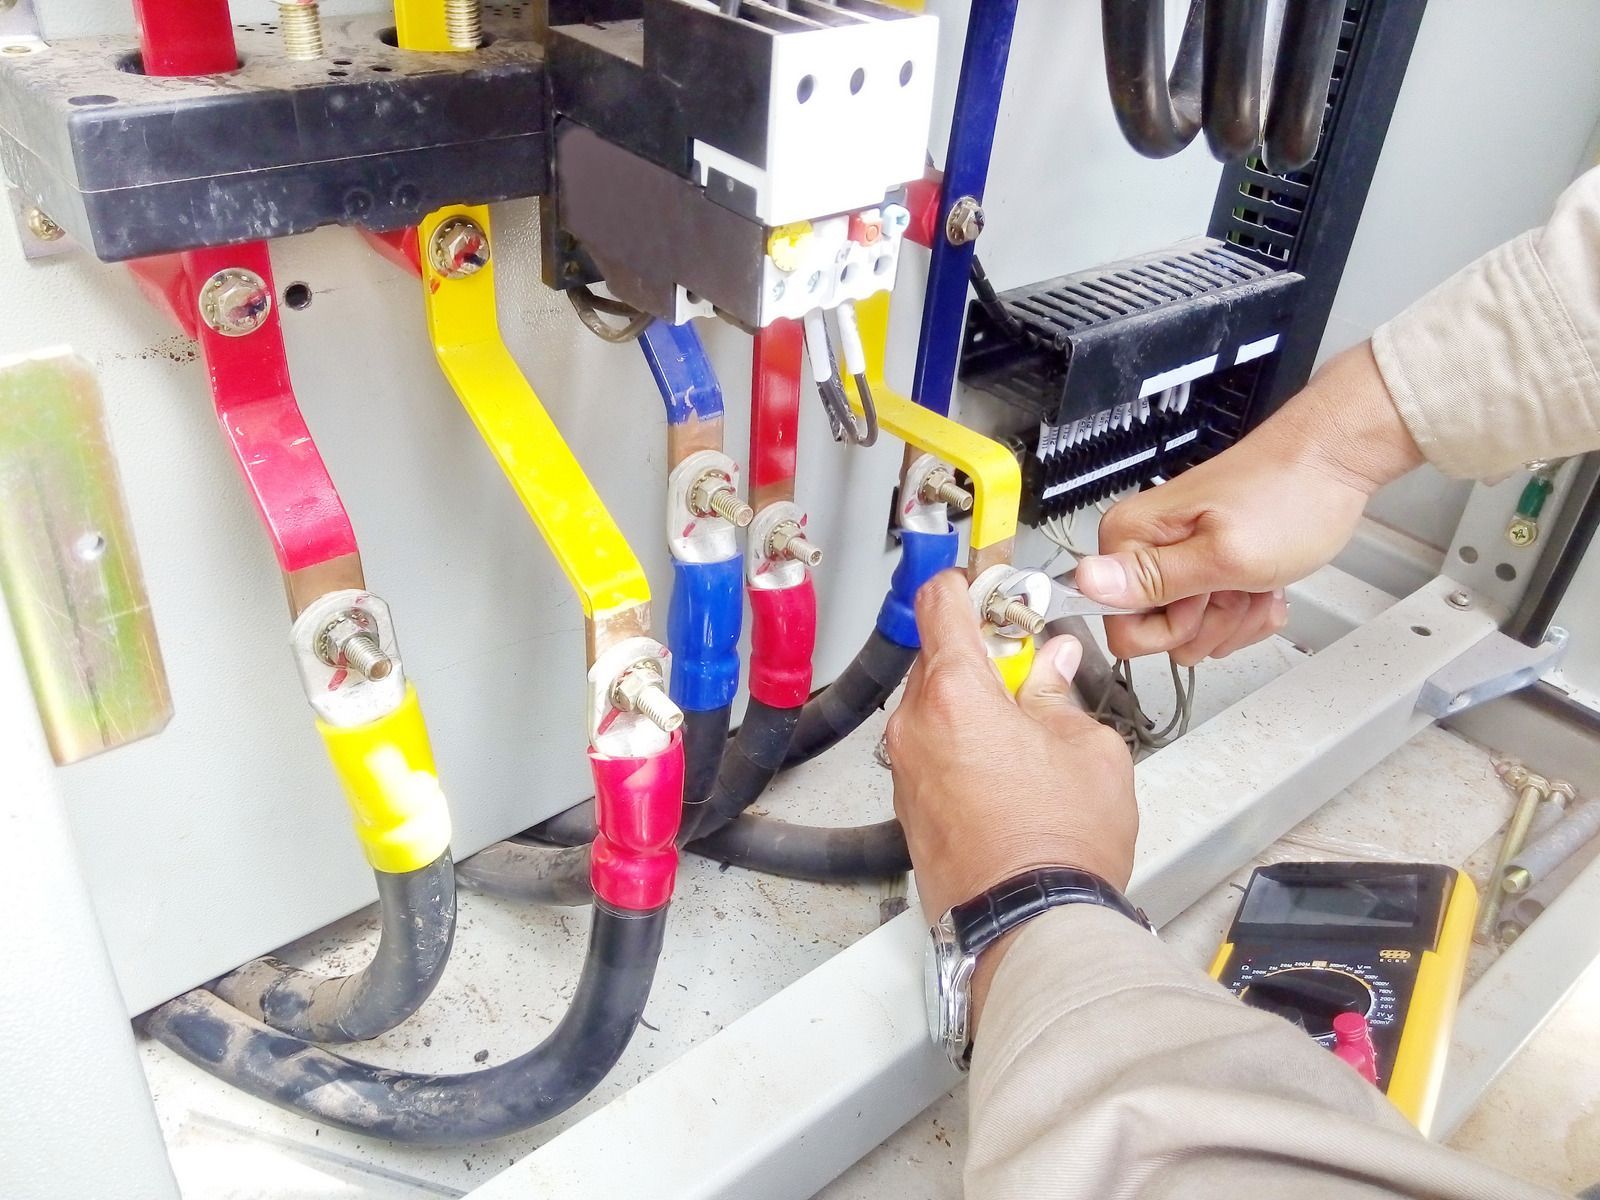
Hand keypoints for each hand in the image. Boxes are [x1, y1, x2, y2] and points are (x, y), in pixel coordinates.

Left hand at [886, 570, 1137, 929]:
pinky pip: (932, 751)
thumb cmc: (1057, 847)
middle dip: (982, 651)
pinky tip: (1009, 765)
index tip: (992, 584)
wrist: (1029, 927)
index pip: (939, 603)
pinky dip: (962, 742)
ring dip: (973, 701)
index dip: (968, 583)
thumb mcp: (1088, 748)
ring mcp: (906, 770)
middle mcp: (915, 727)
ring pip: (934, 706)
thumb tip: (1052, 667)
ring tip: (1028, 723)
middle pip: (937, 656)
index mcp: (954, 694)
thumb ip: (1061, 693)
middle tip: (1030, 661)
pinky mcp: (910, 808)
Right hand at [1073, 342, 1423, 662]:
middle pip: (1156, 632)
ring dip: (1232, 616)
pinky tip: (1263, 583)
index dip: (1170, 627)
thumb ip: (1153, 578)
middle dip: (1207, 622)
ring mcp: (1174, 557)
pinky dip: (1245, 608)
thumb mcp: (1224, 554)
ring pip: (1190, 630)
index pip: (1119, 626)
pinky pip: (1213, 617)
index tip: (1204, 598)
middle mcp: (1142, 548)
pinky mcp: (1203, 565)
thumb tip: (1083, 582)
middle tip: (1239, 584)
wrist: (1333, 462)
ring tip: (1256, 578)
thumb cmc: (1290, 499)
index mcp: (1130, 540)